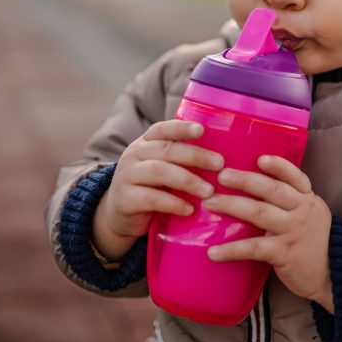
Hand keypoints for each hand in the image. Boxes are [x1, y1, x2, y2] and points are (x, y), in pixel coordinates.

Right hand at [92, 120, 223, 260]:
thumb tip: (222, 158)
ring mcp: (127, 176)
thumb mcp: (162, 168)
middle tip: (219, 164)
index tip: (202, 129)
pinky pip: (152, 198)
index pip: (163, 129)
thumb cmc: (150, 187)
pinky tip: (190, 209)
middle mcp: (134, 154)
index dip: (182, 127)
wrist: (119, 214)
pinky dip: (174, 203)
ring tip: (209, 191)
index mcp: (145, 143)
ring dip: (188, 180)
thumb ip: (181, 160)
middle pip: (167, 150)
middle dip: (196, 156)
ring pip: (160, 172)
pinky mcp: (125, 199)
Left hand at [203, 155, 333, 311]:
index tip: (260, 159)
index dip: (279, 166)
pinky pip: (254, 248)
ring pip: (260, 213)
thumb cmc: (314, 242)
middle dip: (245, 180)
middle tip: (222, 175)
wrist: (335, 274)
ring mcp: (292, 231)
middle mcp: (301, 211)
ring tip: (210, 203)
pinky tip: (213, 252)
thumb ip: (290, 201)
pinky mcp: (283, 253)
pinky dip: (232, 249)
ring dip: (232, 206)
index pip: (296, 177)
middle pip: (272, 190)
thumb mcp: (310, 214)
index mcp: (307, 199)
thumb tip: (253, 187)